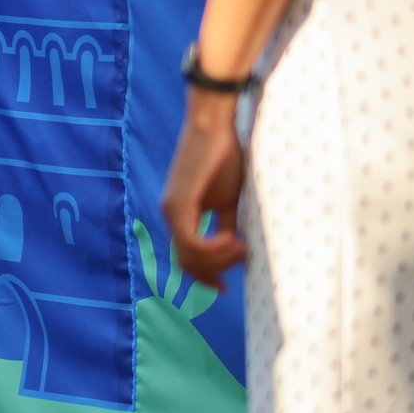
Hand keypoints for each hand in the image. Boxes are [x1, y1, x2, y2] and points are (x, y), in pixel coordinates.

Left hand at [159, 94, 247, 290]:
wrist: (215, 125)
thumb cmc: (225, 156)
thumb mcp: (230, 199)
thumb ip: (228, 225)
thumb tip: (237, 250)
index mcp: (181, 215)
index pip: (186, 258)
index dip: (205, 276)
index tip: (226, 287)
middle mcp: (171, 215)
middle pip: (187, 264)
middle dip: (216, 271)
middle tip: (243, 259)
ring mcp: (172, 210)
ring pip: (189, 256)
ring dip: (218, 260)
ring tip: (241, 248)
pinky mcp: (179, 203)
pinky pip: (191, 241)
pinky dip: (212, 249)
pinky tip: (232, 241)